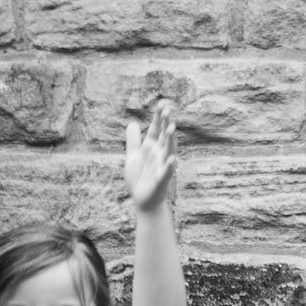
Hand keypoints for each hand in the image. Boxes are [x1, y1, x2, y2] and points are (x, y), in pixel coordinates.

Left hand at [124, 99, 177, 213]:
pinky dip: (170, 165)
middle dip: (166, 123)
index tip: (162, 104)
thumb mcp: (132, 156)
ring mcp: (162, 166)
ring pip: (168, 150)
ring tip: (171, 128)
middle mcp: (159, 154)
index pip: (156, 129)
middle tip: (168, 110)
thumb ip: (133, 141)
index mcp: (151, 148)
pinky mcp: (162, 179)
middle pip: (164, 136)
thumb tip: (132, 123)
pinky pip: (167, 171)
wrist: (143, 201)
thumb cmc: (139, 179)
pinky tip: (173, 158)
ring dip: (171, 140)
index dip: (158, 117)